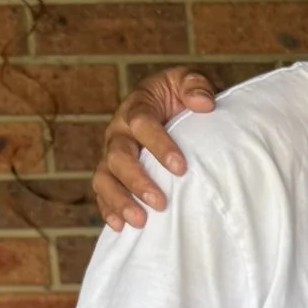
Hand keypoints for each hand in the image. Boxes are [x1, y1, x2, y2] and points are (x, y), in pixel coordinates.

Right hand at [93, 67, 217, 230]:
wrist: (170, 107)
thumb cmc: (181, 95)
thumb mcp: (190, 80)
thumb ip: (196, 85)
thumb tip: (204, 104)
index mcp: (137, 106)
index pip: (142, 124)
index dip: (159, 146)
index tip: (181, 167)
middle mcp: (119, 131)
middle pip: (118, 156)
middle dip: (137, 181)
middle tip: (160, 202)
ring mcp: (111, 154)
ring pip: (105, 177)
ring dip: (120, 200)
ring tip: (139, 221)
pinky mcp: (112, 173)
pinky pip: (103, 192)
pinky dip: (108, 209)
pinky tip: (120, 227)